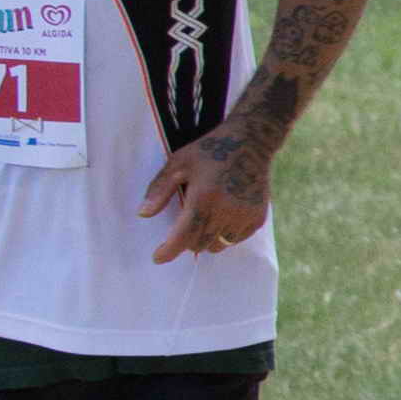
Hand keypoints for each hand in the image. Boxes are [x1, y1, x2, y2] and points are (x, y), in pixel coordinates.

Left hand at [137, 126, 274, 262]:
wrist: (252, 142)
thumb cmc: (209, 150)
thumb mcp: (178, 163)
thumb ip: (159, 190)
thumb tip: (143, 214)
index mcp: (204, 198)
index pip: (183, 237)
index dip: (168, 251)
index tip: (157, 257)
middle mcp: (226, 211)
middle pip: (199, 244)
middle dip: (186, 241)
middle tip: (183, 227)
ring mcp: (244, 216)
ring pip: (218, 245)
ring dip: (206, 240)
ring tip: (205, 220)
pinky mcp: (257, 218)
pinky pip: (235, 239)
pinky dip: (225, 234)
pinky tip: (223, 216)